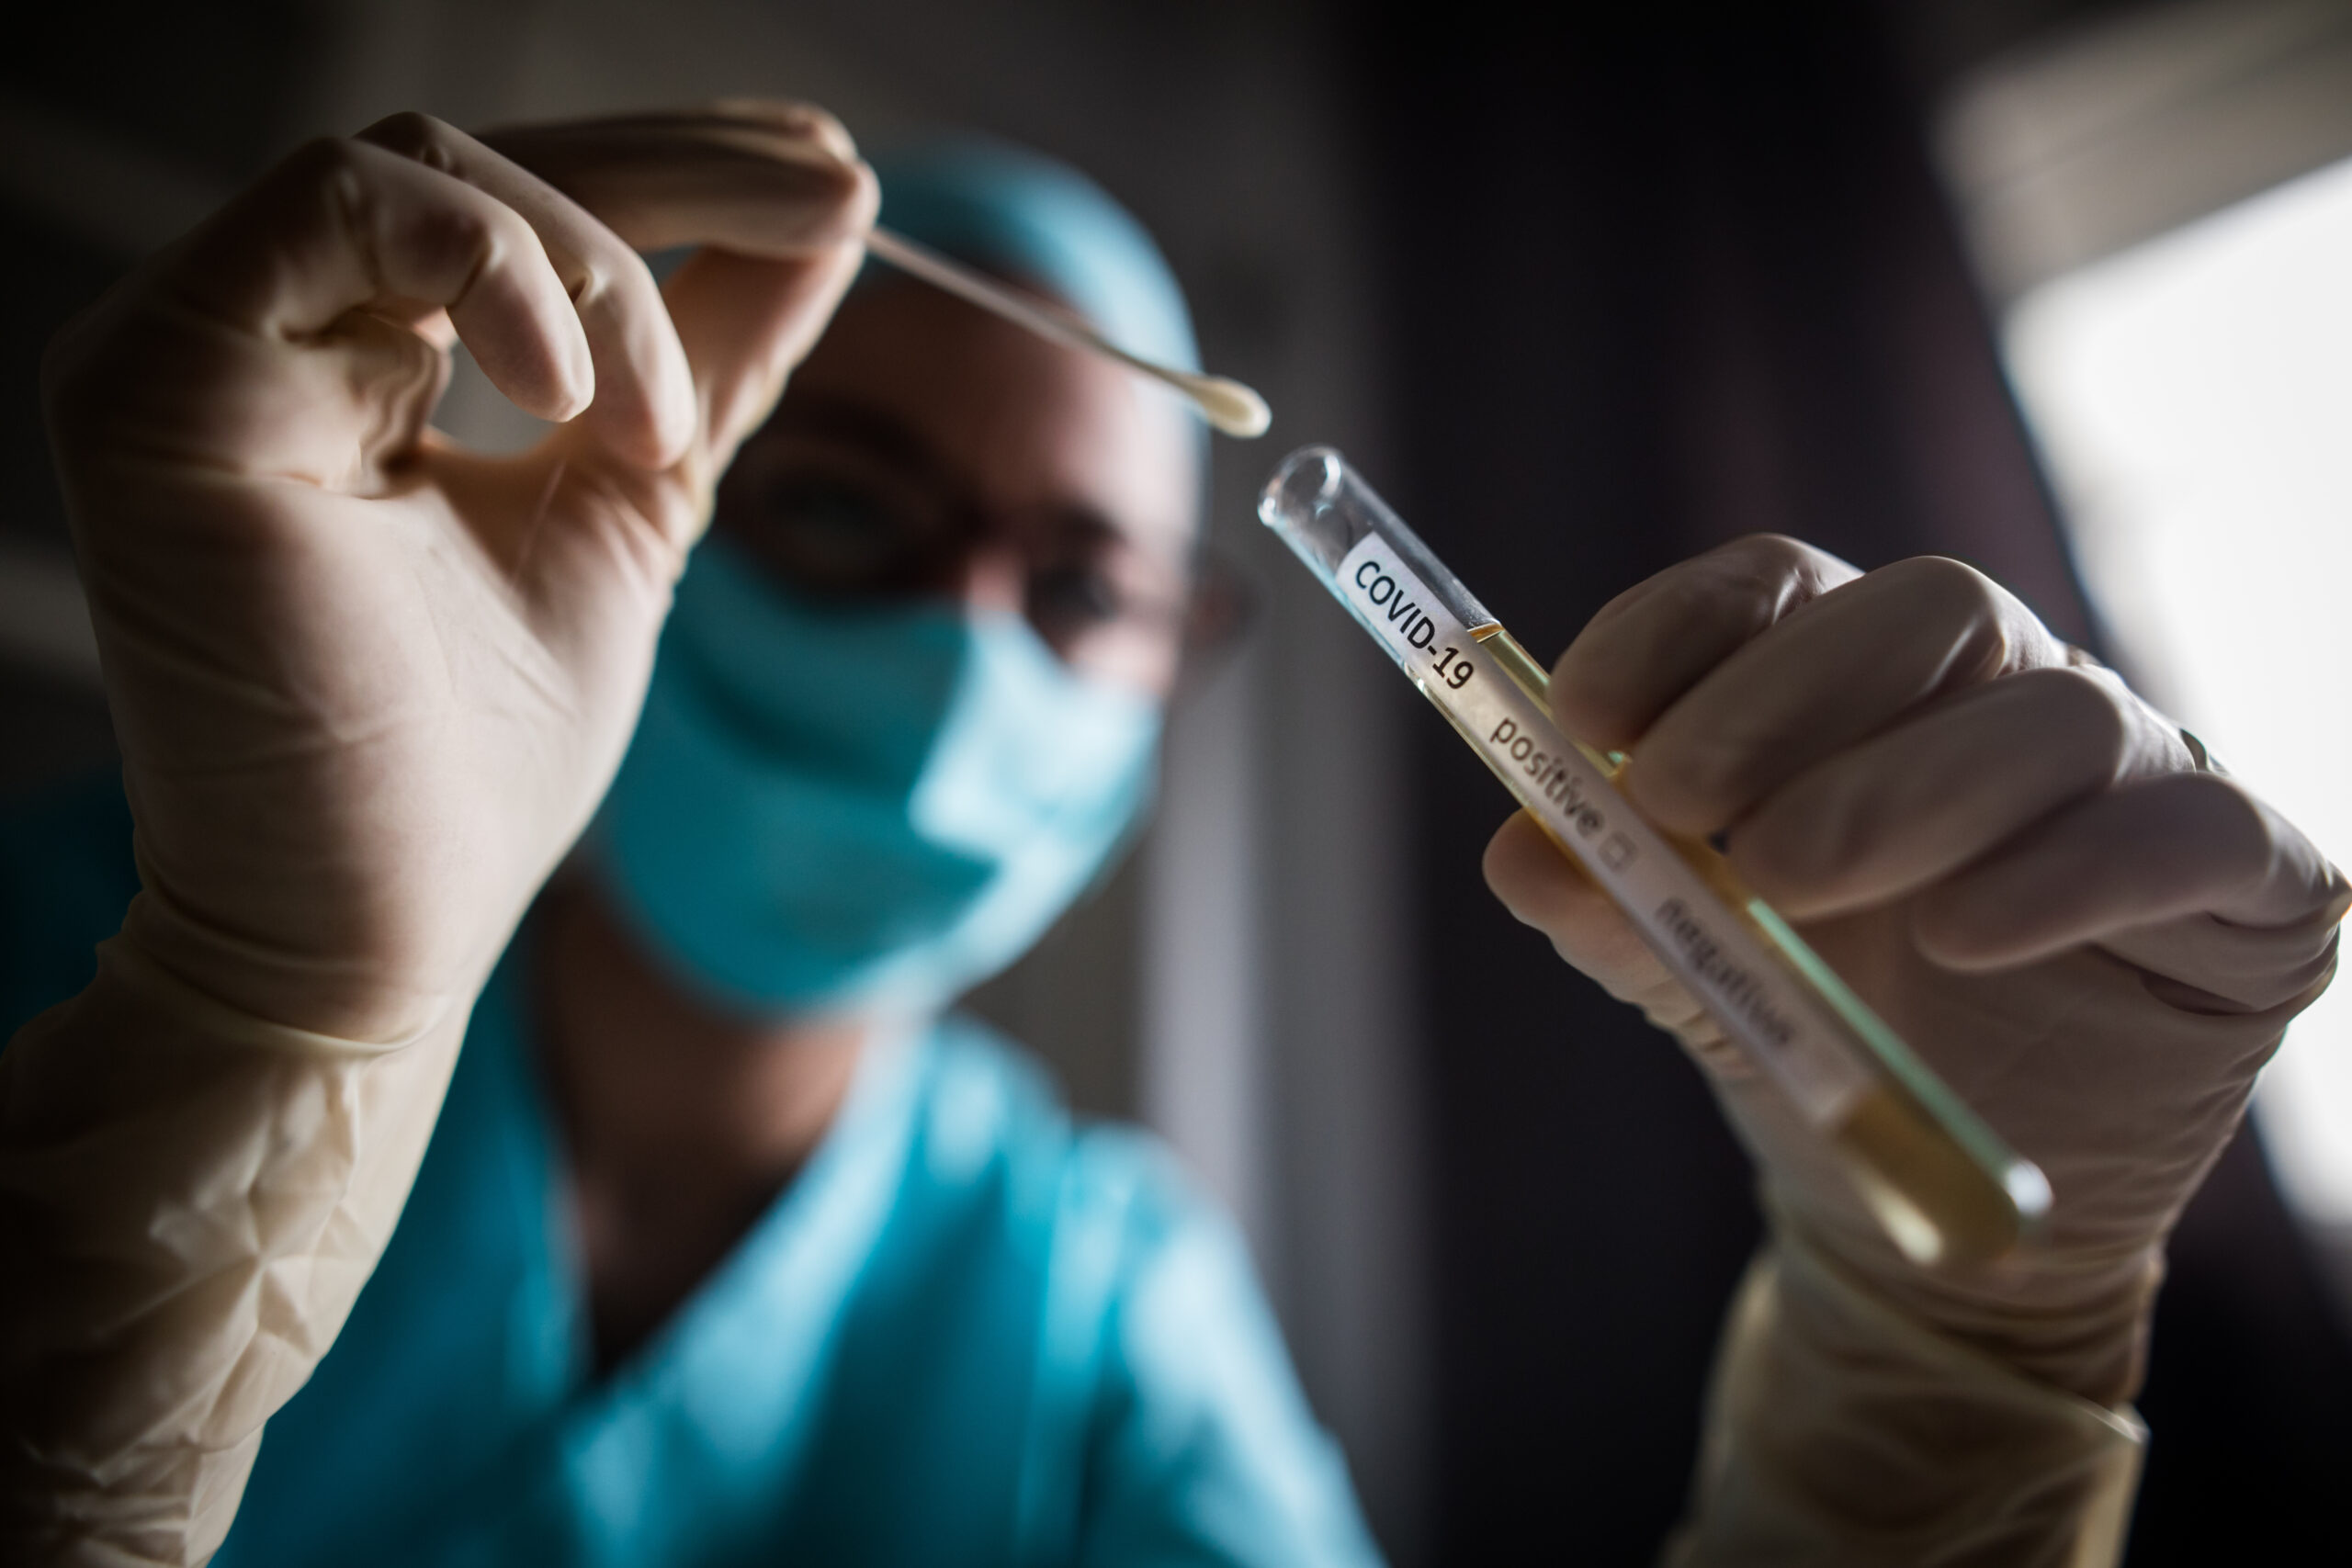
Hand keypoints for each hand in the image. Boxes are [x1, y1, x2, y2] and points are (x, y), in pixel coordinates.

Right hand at [43, 105, 875, 1042]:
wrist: (383, 929)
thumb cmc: (482, 761)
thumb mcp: (634, 507)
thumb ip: (710, 359)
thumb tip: (827, 217)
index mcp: (357, 363)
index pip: (521, 206)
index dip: (686, 168)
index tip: (836, 180)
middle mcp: (262, 338)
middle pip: (484, 162)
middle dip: (684, 170)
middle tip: (834, 193)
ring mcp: (198, 352)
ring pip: (428, 169)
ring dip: (600, 275)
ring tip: (662, 428)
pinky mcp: (157, 389)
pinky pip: (336, 209)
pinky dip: (494, 274)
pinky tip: (571, 404)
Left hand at [1483, 536, 2347, 1403]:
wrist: (1946, 1212)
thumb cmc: (1820, 1040)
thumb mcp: (1692, 975)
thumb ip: (1614, 906)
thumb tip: (1522, 851)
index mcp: (1863, 686)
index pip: (1780, 587)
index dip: (1675, 630)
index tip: (1577, 716)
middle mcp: (2004, 697)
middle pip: (1926, 608)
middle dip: (1784, 699)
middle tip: (1676, 806)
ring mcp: (2134, 778)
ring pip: (2052, 716)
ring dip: (1903, 789)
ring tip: (1785, 880)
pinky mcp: (2249, 881)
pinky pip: (2191, 832)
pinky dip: (2071, 873)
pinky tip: (1961, 935)